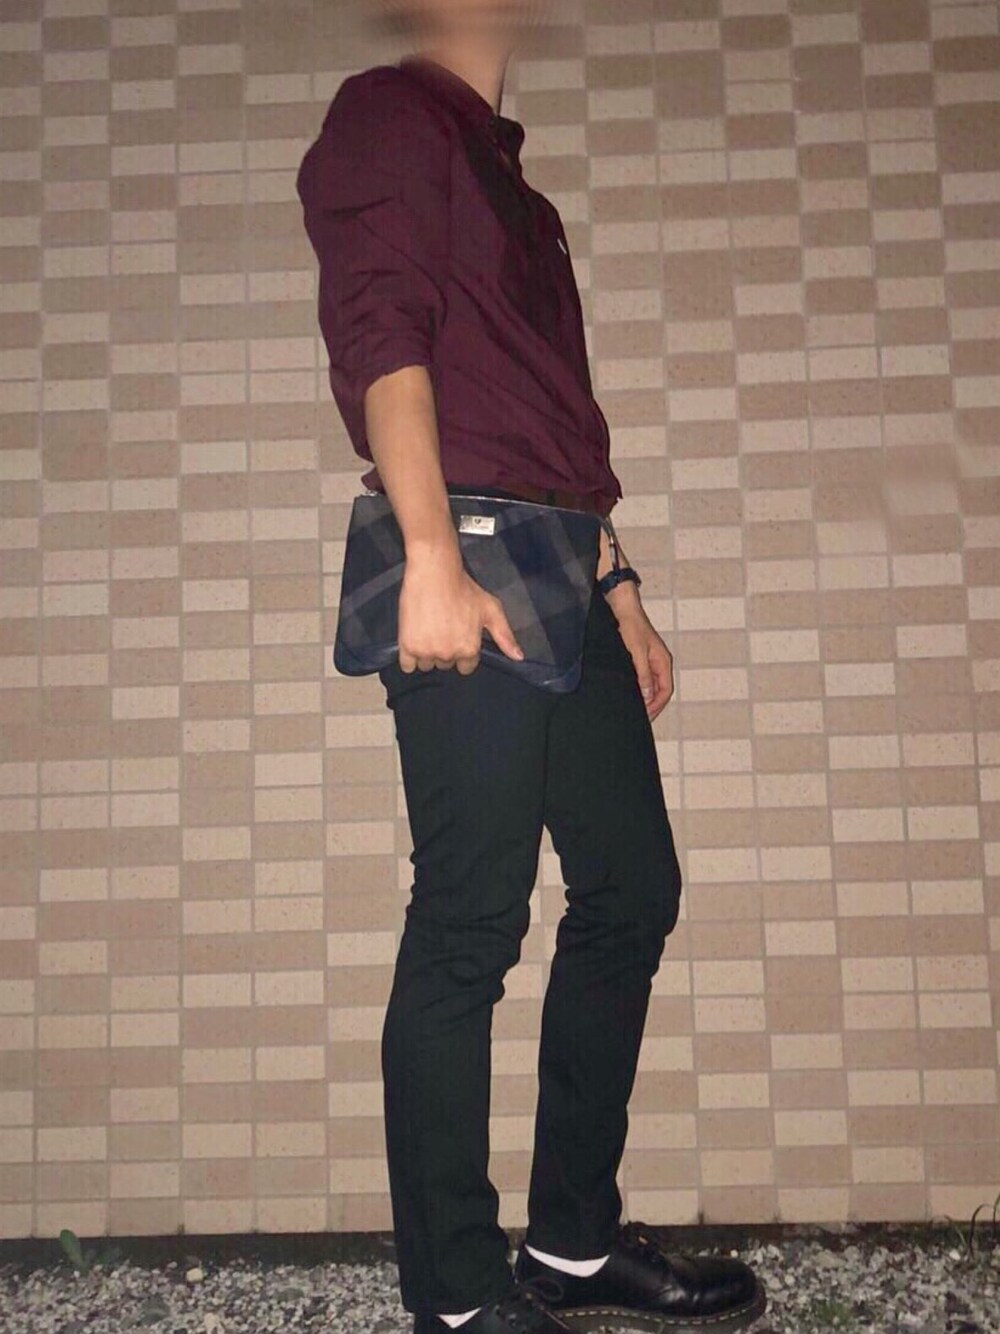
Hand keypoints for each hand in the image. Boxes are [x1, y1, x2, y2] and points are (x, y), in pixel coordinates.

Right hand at [398, 547, 523, 674]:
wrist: (434, 572)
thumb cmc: (464, 588)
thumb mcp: (491, 609)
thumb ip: (505, 636)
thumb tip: (518, 657)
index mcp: (469, 649)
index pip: (466, 667)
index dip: (462, 651)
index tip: (457, 635)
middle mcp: (448, 654)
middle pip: (446, 665)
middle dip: (445, 650)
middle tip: (442, 627)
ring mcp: (427, 651)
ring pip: (427, 664)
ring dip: (426, 653)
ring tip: (428, 630)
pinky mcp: (407, 646)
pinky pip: (407, 665)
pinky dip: (409, 657)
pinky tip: (414, 639)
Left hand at [607, 588, 674, 720]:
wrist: (623, 608)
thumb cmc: (630, 626)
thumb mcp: (636, 652)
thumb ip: (643, 674)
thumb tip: (647, 695)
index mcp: (663, 662)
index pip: (665, 691)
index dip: (656, 706)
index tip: (645, 716)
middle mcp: (659, 663)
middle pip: (660, 691)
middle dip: (652, 705)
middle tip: (639, 717)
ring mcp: (650, 661)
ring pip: (651, 686)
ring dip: (645, 697)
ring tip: (634, 709)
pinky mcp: (640, 658)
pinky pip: (643, 678)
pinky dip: (639, 688)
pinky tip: (629, 693)